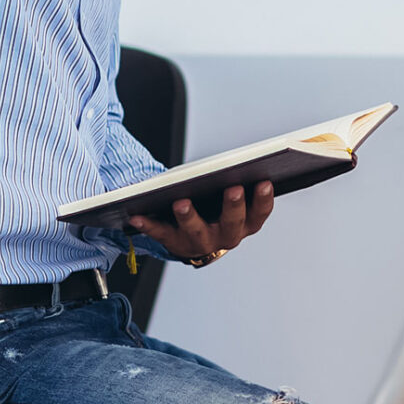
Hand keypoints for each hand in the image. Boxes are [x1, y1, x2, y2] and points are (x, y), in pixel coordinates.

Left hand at [129, 181, 272, 262]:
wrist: (192, 238)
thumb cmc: (215, 208)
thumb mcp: (230, 197)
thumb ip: (237, 181)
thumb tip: (240, 160)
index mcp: (244, 224)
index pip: (259, 214)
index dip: (263, 199)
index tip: (265, 181)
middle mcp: (225, 237)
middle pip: (231, 224)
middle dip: (233, 206)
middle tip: (233, 188)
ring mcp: (199, 242)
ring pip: (196, 232)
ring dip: (189, 217)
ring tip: (181, 202)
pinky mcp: (174, 243)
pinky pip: (161, 233)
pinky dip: (149, 225)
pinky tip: (139, 215)